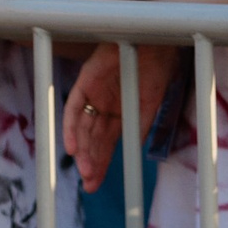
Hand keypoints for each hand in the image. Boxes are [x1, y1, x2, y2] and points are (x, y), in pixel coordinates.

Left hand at [63, 42, 182, 192]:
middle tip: (90, 184)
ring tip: (86, 171)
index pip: (104, 143)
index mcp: (117, 112)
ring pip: (81, 127)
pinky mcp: (85, 80)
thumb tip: (131, 153)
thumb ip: (138, 128)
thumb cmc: (157, 71)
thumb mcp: (149, 107)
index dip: (99, 163)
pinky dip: (71, 127)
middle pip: (91, 139)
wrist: (155, 43)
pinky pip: (74, 107)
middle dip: (90, 161)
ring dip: (82, 149)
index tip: (94, 184)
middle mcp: (102, 105)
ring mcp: (93, 93)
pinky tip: (73, 147)